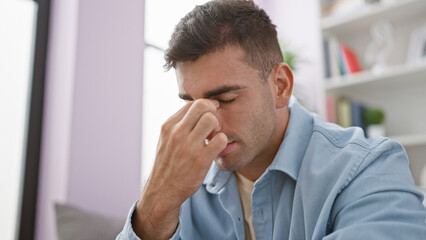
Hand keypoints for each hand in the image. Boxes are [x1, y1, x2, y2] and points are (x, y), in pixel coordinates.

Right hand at [133, 99, 227, 238]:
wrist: (163, 190)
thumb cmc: (168, 163)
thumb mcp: (166, 139)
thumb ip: (179, 124)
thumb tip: (197, 108)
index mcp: (169, 126)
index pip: (193, 103)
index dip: (207, 106)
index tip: (211, 114)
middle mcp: (177, 133)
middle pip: (203, 105)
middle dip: (213, 111)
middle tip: (214, 124)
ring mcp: (188, 146)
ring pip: (212, 120)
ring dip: (218, 127)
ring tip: (214, 137)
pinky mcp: (200, 160)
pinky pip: (220, 140)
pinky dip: (222, 142)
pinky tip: (216, 149)